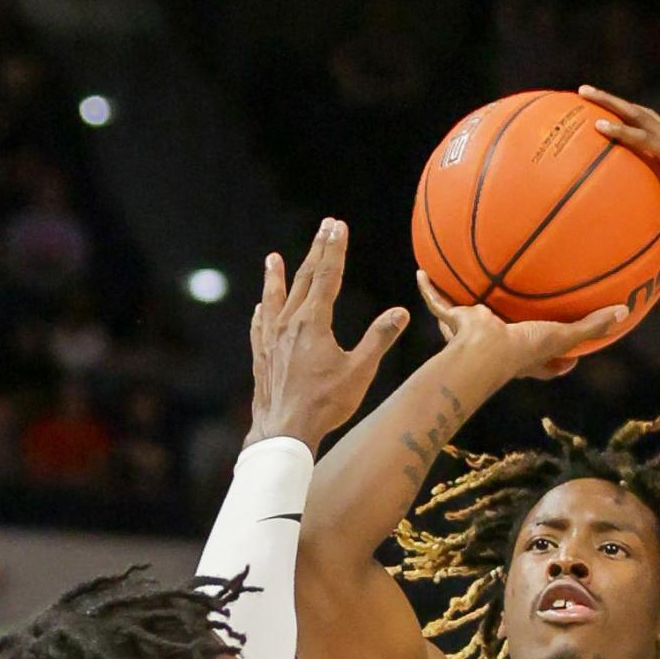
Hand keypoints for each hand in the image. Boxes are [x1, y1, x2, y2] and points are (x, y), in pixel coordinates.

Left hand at [247, 218, 408, 454]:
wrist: (285, 432)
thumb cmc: (325, 404)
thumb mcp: (360, 371)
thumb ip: (379, 339)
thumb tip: (400, 312)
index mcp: (313, 322)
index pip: (326, 276)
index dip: (334, 249)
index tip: (338, 226)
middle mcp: (288, 324)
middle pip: (302, 279)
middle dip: (315, 252)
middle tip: (323, 228)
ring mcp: (270, 340)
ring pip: (274, 299)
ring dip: (275, 277)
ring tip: (273, 259)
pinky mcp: (261, 358)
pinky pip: (260, 327)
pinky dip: (262, 312)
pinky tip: (260, 308)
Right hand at [416, 271, 628, 380]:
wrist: (483, 352)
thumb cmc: (522, 349)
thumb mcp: (562, 335)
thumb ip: (592, 326)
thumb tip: (624, 312)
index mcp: (524, 355)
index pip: (544, 362)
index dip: (557, 362)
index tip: (570, 360)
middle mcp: (497, 344)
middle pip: (505, 337)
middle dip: (509, 329)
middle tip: (518, 316)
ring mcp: (471, 333)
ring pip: (466, 318)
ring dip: (462, 309)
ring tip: (465, 291)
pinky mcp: (453, 320)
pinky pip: (437, 301)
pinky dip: (429, 288)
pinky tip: (422, 272)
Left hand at [579, 85, 659, 271]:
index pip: (652, 130)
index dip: (632, 121)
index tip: (609, 115)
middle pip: (641, 114)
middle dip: (614, 101)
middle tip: (586, 92)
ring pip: (639, 115)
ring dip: (610, 103)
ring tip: (584, 92)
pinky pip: (644, 138)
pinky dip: (621, 131)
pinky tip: (598, 126)